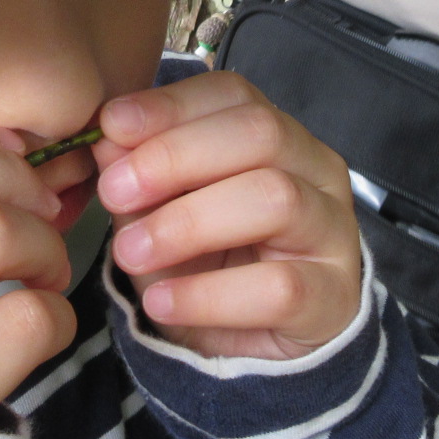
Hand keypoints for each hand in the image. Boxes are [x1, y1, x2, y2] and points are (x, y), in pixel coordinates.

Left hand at [93, 72, 361, 359]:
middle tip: (113, 190)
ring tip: (129, 253)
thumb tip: (105, 140)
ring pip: (276, 198)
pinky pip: (277, 286)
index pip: (234, 94)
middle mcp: (316, 169)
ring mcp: (332, 230)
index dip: (171, 105)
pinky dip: (208, 294)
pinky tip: (160, 303)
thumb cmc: (213, 261)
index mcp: (277, 135)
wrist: (259, 345)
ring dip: (189, 223)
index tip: (110, 124)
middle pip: (260, 133)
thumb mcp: (164, 212)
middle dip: (177, 155)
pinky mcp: (332, 296)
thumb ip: (140, 175)